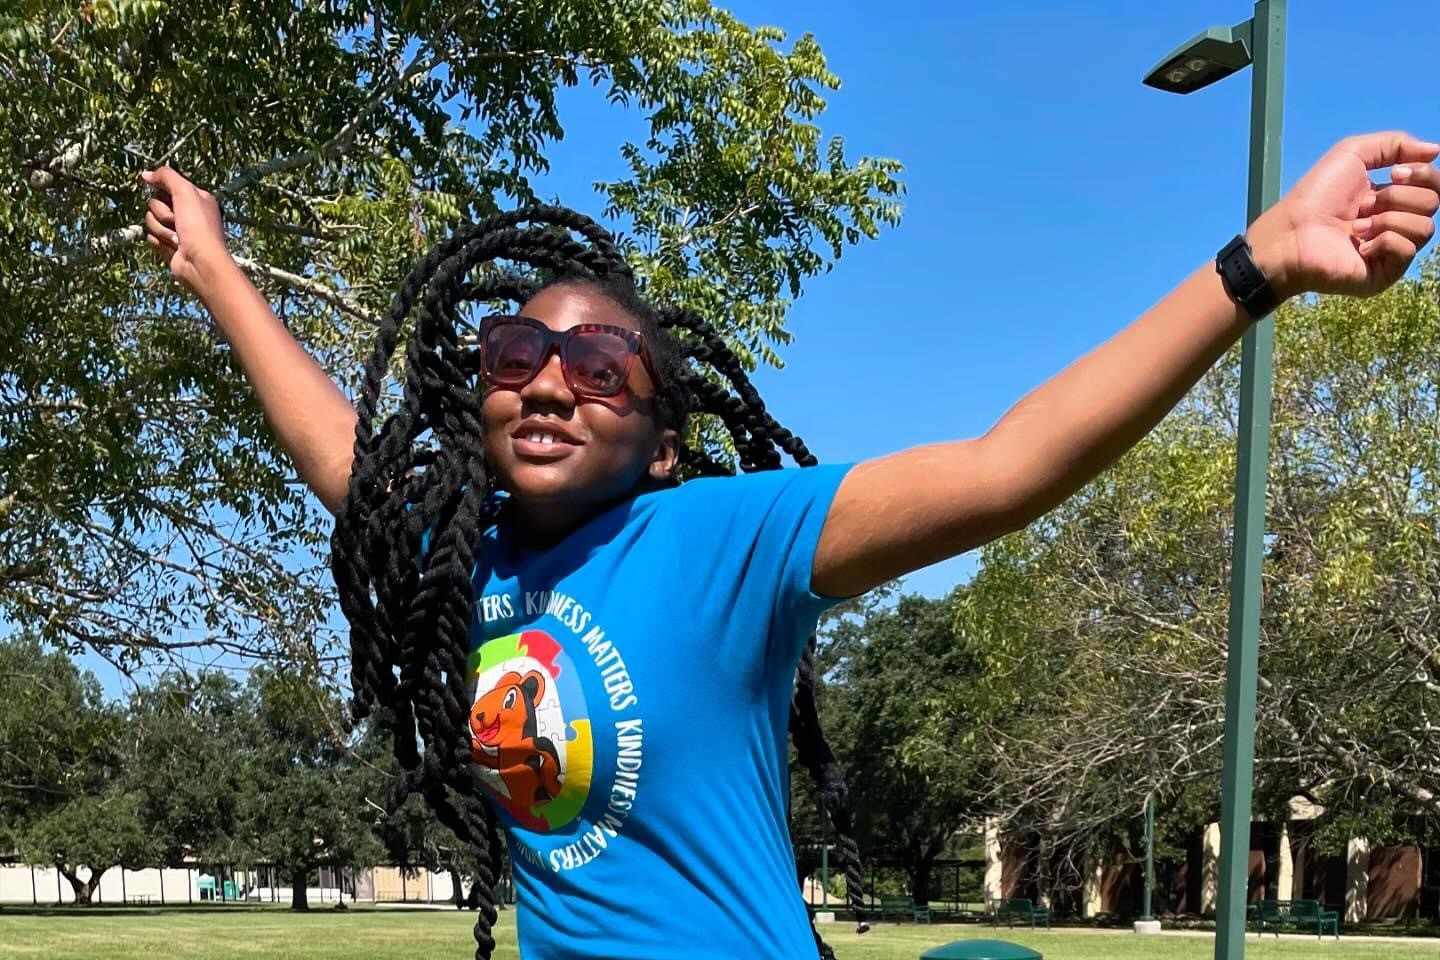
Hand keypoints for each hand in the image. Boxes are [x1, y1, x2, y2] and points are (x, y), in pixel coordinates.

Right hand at [141, 166, 231, 294]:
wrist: (200, 262)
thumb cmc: (198, 226)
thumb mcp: (185, 192)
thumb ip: (167, 176)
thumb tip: (146, 174)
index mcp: (195, 198)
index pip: (167, 185)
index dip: (162, 190)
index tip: (167, 197)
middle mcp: (187, 212)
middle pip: (155, 203)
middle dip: (162, 213)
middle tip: (176, 222)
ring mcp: (177, 230)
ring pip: (151, 220)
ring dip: (161, 229)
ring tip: (177, 238)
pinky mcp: (169, 245)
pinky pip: (151, 237)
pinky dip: (159, 241)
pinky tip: (173, 247)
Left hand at [1247, 131, 1438, 299]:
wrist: (1291, 233)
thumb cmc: (1315, 196)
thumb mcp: (1353, 154)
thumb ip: (1395, 144)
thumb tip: (1435, 150)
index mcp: (1390, 198)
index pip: (1433, 185)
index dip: (1423, 175)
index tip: (1394, 173)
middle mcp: (1395, 223)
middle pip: (1433, 203)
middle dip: (1399, 197)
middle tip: (1365, 205)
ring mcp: (1391, 250)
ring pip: (1425, 228)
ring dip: (1389, 219)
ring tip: (1357, 226)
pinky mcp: (1385, 273)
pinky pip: (1408, 250)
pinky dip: (1384, 241)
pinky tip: (1359, 245)